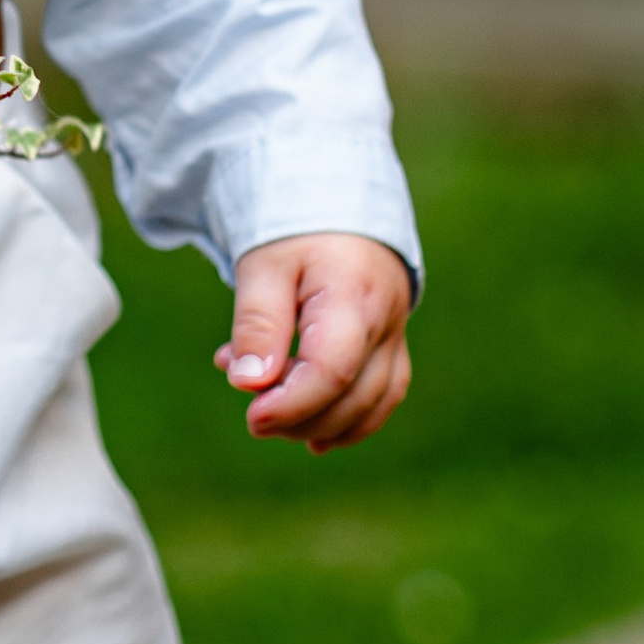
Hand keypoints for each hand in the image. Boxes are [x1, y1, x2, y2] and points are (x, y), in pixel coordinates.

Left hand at [217, 230, 413, 450]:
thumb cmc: (295, 235)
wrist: (336, 209)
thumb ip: (257, 323)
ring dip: (321, 425)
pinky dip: (348, 422)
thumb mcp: (263, 267)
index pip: (332, 369)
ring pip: (373, 403)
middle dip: (300, 419)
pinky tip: (310, 434)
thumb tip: (248, 383)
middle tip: (252, 415)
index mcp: (352, 296)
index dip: (293, 403)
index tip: (253, 415)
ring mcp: (395, 335)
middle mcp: (384, 321)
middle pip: (353, 396)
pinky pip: (382, 397)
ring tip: (272, 417)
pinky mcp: (392, 346)